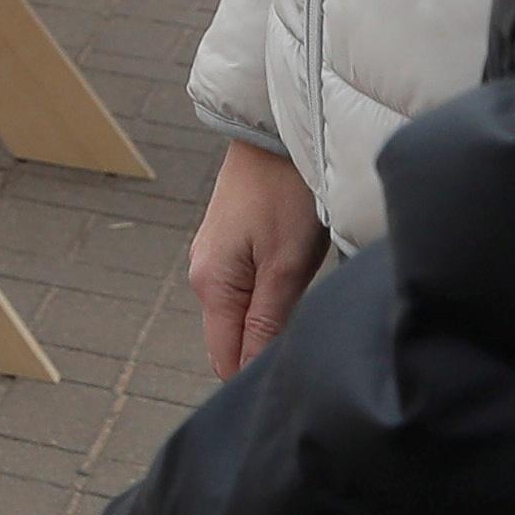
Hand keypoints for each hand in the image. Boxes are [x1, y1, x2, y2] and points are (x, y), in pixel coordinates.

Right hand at [188, 141, 331, 376]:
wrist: (278, 138)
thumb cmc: (284, 197)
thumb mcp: (284, 267)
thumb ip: (267, 323)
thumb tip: (249, 373)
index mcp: (211, 285)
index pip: (225, 359)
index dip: (256, 376)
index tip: (295, 374)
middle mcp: (204, 275)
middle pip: (232, 340)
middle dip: (265, 350)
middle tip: (309, 340)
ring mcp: (216, 259)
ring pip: (242, 316)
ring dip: (271, 324)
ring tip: (308, 308)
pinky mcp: (232, 247)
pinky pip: (247, 293)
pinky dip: (271, 300)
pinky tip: (297, 285)